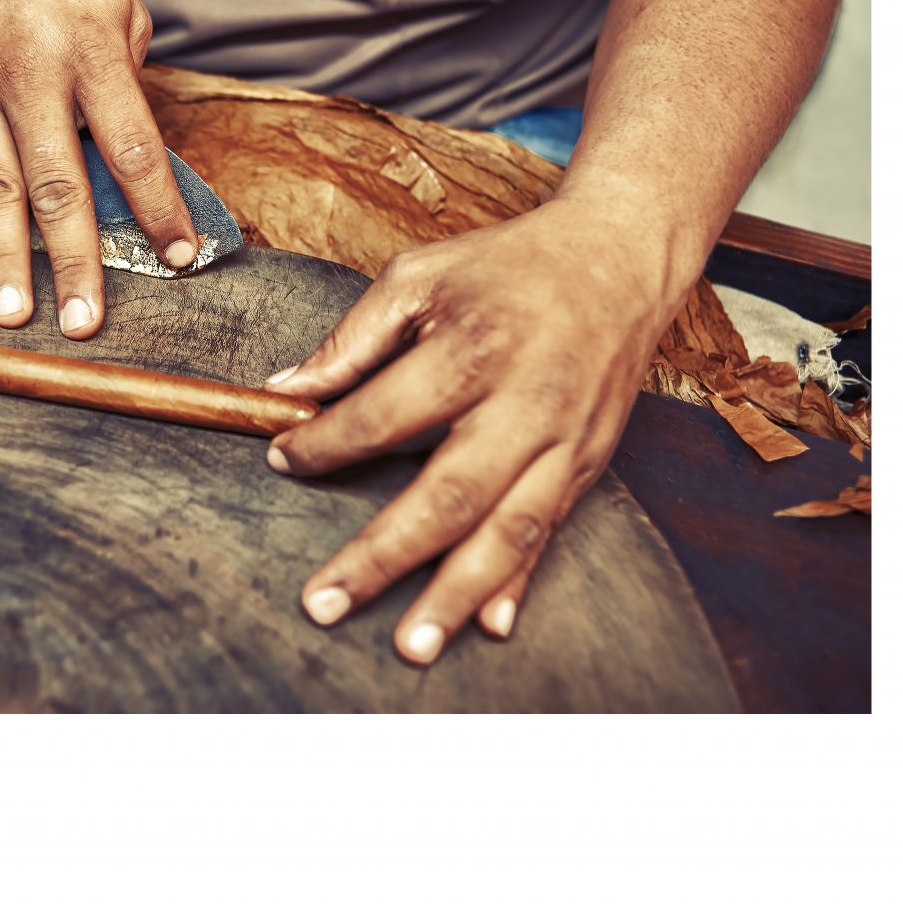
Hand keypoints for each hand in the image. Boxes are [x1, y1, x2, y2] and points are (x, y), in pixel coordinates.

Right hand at [0, 0, 200, 337]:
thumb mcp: (119, 6)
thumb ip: (128, 86)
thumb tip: (135, 172)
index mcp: (88, 44)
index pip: (132, 143)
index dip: (156, 206)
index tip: (179, 257)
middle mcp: (26, 66)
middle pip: (55, 180)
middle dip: (72, 258)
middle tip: (82, 322)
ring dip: (4, 257)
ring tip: (14, 314)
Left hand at [264, 196, 685, 663]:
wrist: (619, 258)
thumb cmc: (510, 266)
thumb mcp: (422, 276)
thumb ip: (353, 338)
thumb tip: (285, 389)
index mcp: (474, 349)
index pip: (384, 415)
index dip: (327, 444)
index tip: (283, 458)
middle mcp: (525, 404)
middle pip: (447, 496)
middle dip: (383, 557)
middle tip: (324, 604)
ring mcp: (564, 442)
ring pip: (506, 532)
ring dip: (454, 596)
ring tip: (408, 645)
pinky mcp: (587, 463)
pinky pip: (549, 533)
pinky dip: (518, 583)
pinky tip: (488, 625)